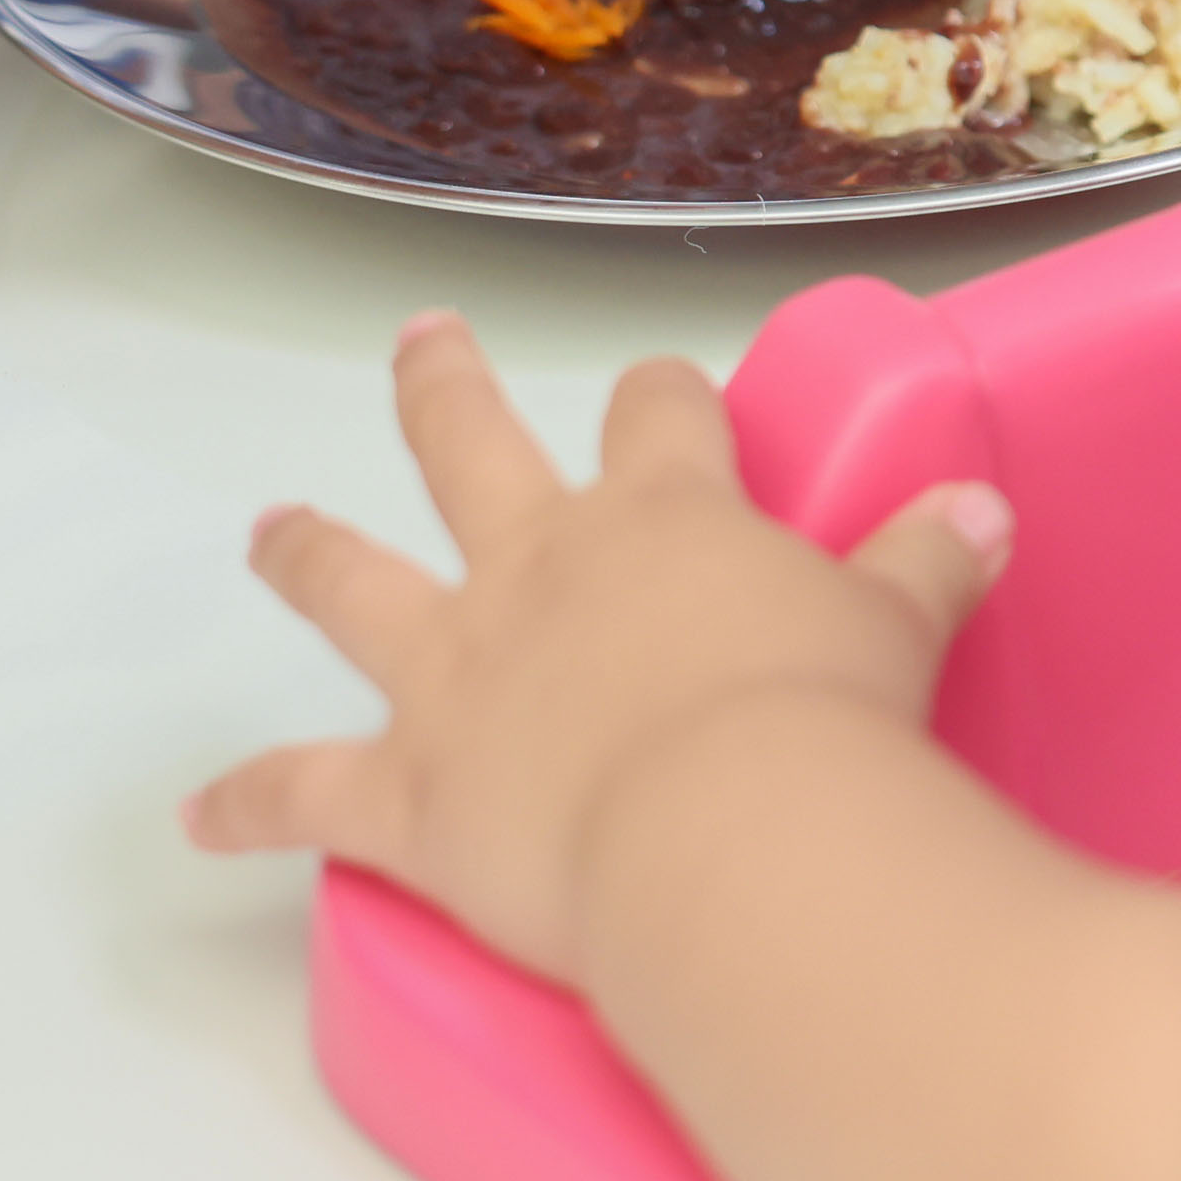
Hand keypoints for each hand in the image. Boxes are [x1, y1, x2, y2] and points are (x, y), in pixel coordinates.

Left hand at [187, 311, 1013, 982]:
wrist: (733, 836)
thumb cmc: (824, 721)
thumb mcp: (901, 626)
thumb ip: (928, 561)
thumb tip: (983, 509)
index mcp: (662, 516)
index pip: (658, 416)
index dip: (661, 402)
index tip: (663, 395)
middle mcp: (539, 565)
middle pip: (470, 443)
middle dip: (444, 389)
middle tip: (422, 344)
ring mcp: (456, 671)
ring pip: (353, 583)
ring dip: (304, 553)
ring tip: (266, 528)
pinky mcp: (406, 790)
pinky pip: (303, 794)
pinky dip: (246, 806)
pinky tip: (197, 817)